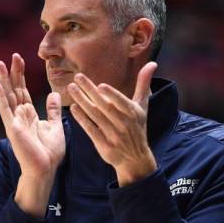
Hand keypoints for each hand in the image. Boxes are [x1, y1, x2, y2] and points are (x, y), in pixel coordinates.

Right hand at [0, 53, 64, 180]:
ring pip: (8, 96)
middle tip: (13, 56)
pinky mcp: (12, 128)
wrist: (45, 169)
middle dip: (13, 72)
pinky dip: (1, 97)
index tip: (19, 59)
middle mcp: (19, 115)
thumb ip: (53, 110)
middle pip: (15, 89)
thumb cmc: (50, 152)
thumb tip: (54, 93)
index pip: (23, 90)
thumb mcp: (55, 126)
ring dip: (4, 80)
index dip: (20, 75)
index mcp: (29, 114)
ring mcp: (14, 121)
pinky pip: (5, 110)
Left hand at [68, 62, 158, 185]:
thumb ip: (143, 84)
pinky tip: (73, 109)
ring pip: (96, 116)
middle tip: (77, 78)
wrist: (135, 158)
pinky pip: (91, 130)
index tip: (100, 85)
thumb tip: (152, 63)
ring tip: (71, 89)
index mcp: (133, 113)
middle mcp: (123, 124)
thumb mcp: (143, 106)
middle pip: (105, 106)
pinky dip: (82, 120)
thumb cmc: (138, 128)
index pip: (121, 102)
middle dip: (90, 91)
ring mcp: (113, 135)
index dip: (112, 95)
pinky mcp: (104, 145)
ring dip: (82, 102)